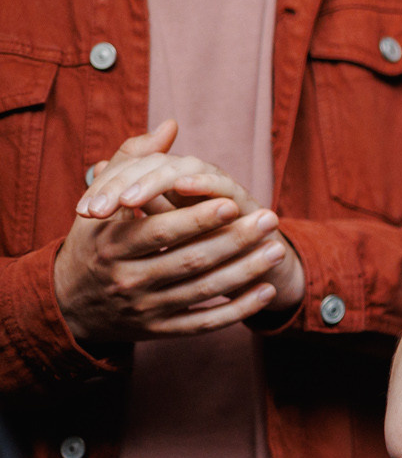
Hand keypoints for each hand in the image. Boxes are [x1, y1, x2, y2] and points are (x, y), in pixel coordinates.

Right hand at [55, 122, 304, 342]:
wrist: (70, 304)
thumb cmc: (94, 241)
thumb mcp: (101, 202)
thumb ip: (133, 161)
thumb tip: (169, 126)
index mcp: (111, 246)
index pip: (159, 231)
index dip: (197, 218)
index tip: (233, 201)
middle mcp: (127, 281)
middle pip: (189, 261)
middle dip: (234, 241)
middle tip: (270, 218)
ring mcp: (145, 309)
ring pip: (203, 292)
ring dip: (244, 271)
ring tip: (276, 249)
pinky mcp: (159, 331)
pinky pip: (204, 324)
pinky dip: (237, 309)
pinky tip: (265, 290)